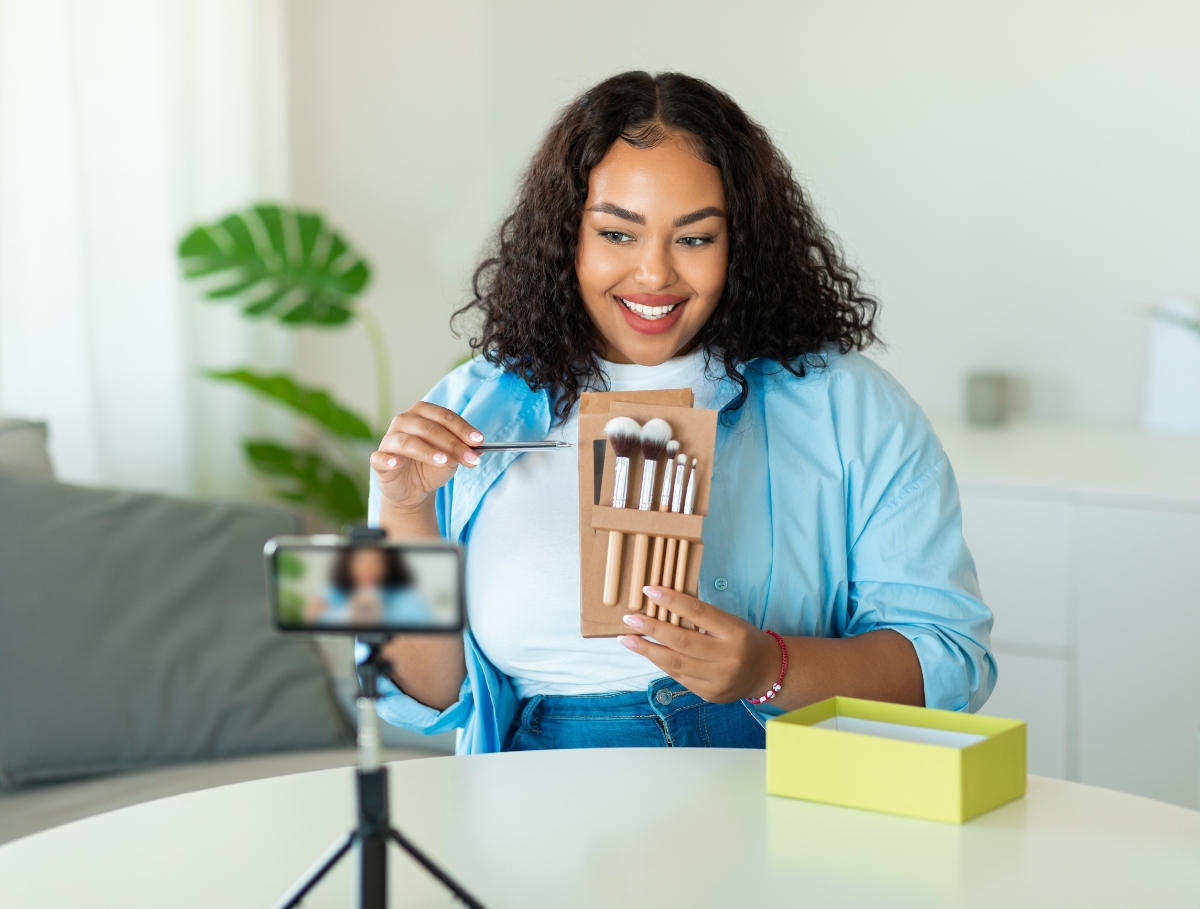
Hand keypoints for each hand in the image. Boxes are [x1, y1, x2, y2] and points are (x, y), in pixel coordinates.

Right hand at [369, 402, 484, 513]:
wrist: (414, 490)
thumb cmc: (432, 466)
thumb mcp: (452, 457)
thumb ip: (463, 450)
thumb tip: (478, 447)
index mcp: (422, 413)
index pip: (443, 416)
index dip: (462, 428)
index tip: (479, 441)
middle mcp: (404, 421)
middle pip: (428, 428)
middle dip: (452, 443)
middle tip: (470, 458)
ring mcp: (389, 440)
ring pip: (407, 441)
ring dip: (427, 451)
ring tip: (445, 462)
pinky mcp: (378, 460)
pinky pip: (380, 457)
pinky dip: (389, 459)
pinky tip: (397, 463)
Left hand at [617, 586, 781, 703]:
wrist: (766, 672)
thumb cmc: (743, 639)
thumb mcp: (730, 622)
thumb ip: (701, 617)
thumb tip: (663, 604)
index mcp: (735, 632)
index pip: (699, 613)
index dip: (672, 600)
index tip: (649, 590)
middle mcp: (727, 658)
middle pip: (682, 641)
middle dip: (651, 629)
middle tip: (630, 619)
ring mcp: (718, 679)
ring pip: (675, 663)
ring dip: (647, 650)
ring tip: (626, 639)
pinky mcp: (709, 694)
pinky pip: (678, 676)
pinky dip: (660, 663)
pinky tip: (647, 653)